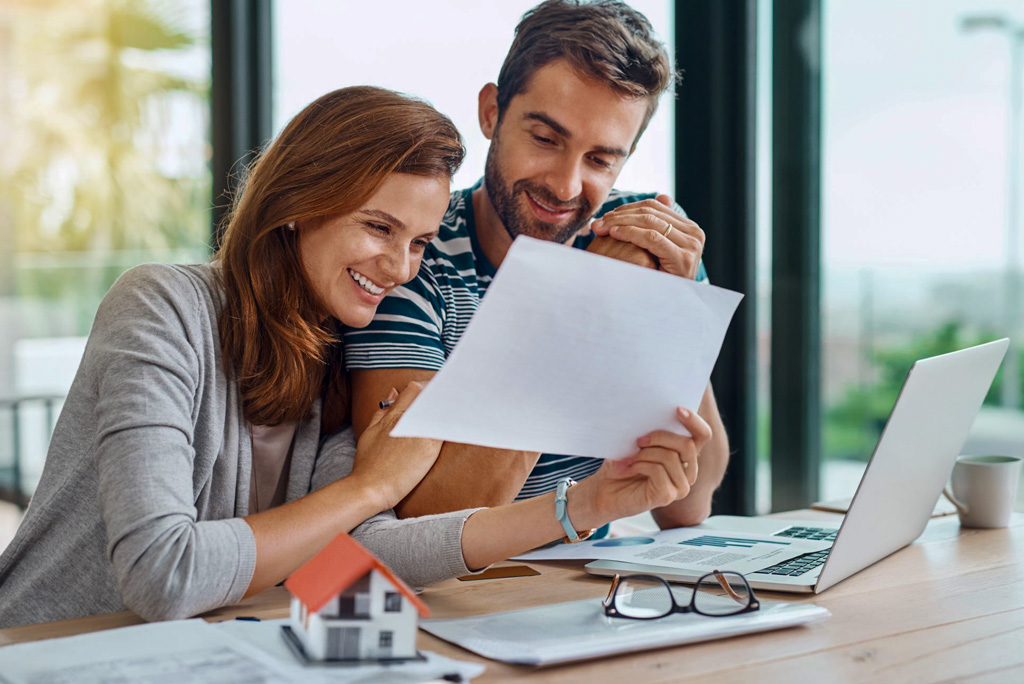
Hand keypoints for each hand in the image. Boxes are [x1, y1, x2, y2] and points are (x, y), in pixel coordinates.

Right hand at [348, 381, 441, 510]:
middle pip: (432, 397)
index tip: (433, 395)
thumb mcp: (370, 432)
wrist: (370, 487)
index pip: (415, 389)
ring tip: (454, 413)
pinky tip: (455, 426)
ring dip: (448, 410)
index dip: (427, 389)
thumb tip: (394, 392)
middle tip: (448, 402)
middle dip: (441, 397)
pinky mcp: (430, 448)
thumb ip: (381, 412)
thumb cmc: (367, 464)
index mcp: (393, 415)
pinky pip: (445, 430)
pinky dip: (451, 425)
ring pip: (441, 411)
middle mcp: (407, 420)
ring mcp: (420, 433)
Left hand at [570, 408, 712, 526]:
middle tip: (638, 440)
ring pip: (671, 457)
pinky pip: (658, 470)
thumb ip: (651, 431)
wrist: (603, 491)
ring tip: (629, 458)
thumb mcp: (636, 442)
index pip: (702, 435)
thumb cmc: (621, 463)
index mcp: (685, 455)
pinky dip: (640, 465)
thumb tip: (654, 414)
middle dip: (661, 437)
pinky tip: (628, 468)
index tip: (677, 409)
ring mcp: (680, 486)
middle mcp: (688, 472)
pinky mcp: (667, 496)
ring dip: (645, 454)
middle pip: (688, 445)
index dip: (694, 421)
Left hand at [589, 195, 704, 278]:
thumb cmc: (658, 280)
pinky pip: (651, 238)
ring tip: (601, 228)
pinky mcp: (683, 257)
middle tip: (598, 223)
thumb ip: (660, 224)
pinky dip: (629, 233)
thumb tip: (662, 196)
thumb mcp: (659, 249)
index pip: (654, 207)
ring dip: (620, 222)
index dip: (627, 209)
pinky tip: (613, 234)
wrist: (668, 308)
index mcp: (690, 228)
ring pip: (649, 222)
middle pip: (650, 212)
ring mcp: (692, 245)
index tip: (605, 217)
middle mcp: (695, 233)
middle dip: (620, 215)